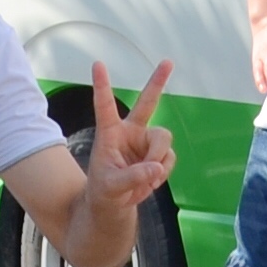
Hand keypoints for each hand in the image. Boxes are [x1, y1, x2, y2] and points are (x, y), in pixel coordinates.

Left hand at [85, 61, 176, 207]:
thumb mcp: (111, 186)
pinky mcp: (159, 154)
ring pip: (164, 140)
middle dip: (158, 82)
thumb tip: (157, 167)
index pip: (104, 106)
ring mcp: (146, 141)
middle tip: (168, 61)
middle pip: (147, 102)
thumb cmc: (104, 191)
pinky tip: (151, 181)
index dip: (102, 85)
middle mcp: (130, 131)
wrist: (114, 204)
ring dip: (158, 159)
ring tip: (145, 179)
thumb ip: (132, 177)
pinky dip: (163, 172)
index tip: (97, 64)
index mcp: (109, 133)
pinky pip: (169, 157)